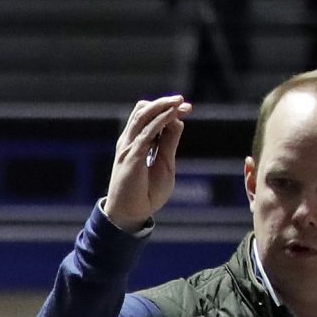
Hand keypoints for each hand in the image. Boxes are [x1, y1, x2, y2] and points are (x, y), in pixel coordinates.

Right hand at [102, 95, 191, 232]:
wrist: (131, 214)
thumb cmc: (146, 192)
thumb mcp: (165, 163)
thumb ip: (169, 143)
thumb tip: (177, 121)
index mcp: (136, 142)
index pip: (148, 115)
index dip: (166, 108)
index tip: (187, 108)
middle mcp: (130, 141)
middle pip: (143, 110)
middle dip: (164, 103)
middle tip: (184, 103)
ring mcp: (129, 147)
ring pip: (142, 115)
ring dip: (162, 106)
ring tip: (179, 102)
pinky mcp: (131, 156)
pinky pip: (147, 133)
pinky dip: (160, 121)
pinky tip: (173, 115)